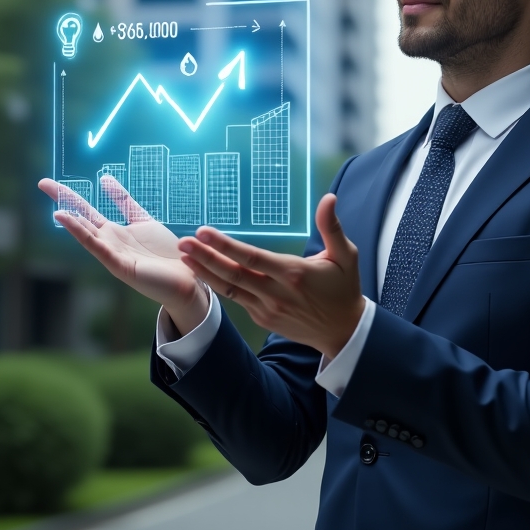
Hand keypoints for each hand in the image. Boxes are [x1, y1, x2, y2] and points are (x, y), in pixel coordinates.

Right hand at [38, 176, 209, 335]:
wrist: (187, 279)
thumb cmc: (165, 253)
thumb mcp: (142, 220)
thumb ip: (124, 202)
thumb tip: (104, 178)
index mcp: (114, 232)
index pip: (86, 209)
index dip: (69, 194)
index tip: (49, 182)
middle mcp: (110, 242)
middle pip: (82, 216)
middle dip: (64, 199)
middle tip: (42, 182)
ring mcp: (114, 254)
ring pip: (88, 234)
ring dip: (73, 222)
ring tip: (56, 209)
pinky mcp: (122, 266)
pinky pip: (100, 249)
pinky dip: (85, 237)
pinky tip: (74, 225)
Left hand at [177, 193, 364, 358]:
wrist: (342, 331)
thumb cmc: (344, 288)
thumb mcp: (346, 255)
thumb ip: (332, 227)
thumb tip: (328, 198)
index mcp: (294, 274)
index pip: (251, 257)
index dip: (225, 245)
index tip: (204, 232)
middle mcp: (276, 293)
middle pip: (233, 274)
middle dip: (205, 257)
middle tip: (183, 242)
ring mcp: (267, 308)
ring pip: (229, 289)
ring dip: (205, 271)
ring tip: (184, 256)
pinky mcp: (263, 317)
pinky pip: (236, 299)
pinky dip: (218, 285)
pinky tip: (204, 272)